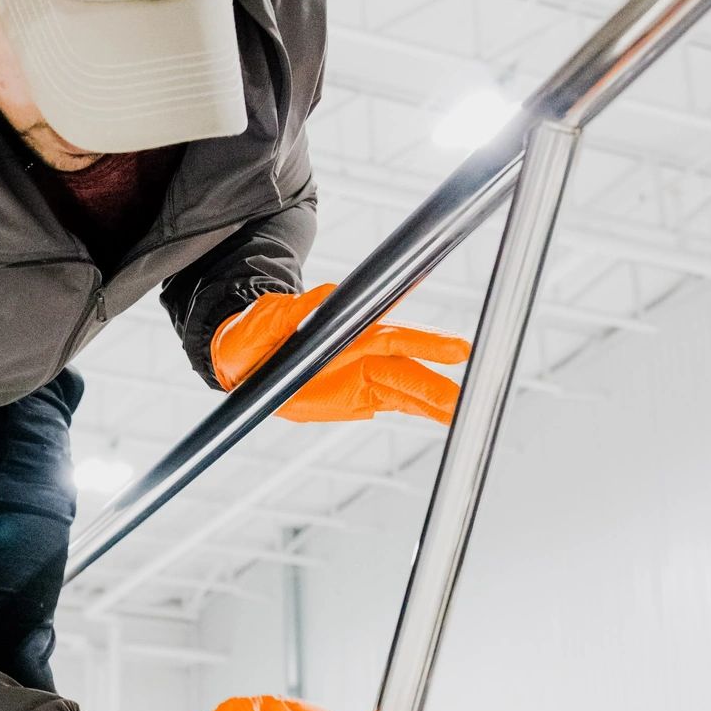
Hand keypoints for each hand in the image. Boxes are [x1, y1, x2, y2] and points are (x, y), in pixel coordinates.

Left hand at [212, 285, 468, 425]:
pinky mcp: (360, 396)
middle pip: (407, 366)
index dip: (422, 344)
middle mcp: (361, 352)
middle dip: (437, 379)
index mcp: (345, 332)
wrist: (241, 361)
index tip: (453, 349)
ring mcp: (364, 375)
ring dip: (436, 400)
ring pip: (408, 388)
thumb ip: (297, 310)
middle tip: (468, 393)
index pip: (390, 337)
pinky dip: (423, 410)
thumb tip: (329, 294)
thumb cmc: (254, 333)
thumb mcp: (269, 318)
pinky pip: (397, 403)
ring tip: (464, 412)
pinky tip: (446, 416)